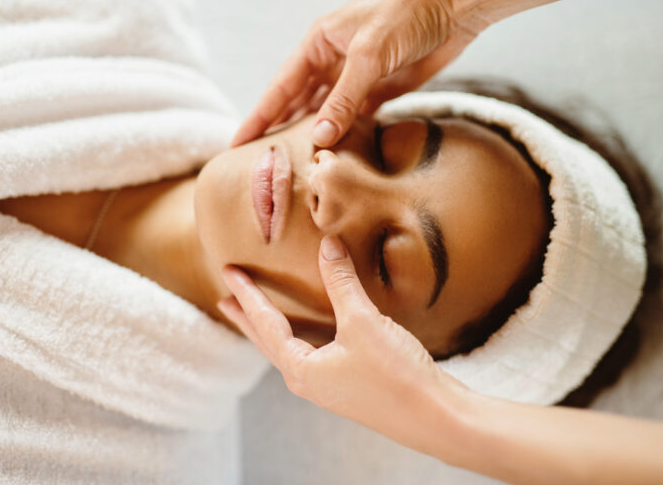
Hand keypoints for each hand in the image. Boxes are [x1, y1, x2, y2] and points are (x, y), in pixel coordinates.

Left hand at [218, 235, 467, 454]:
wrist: (436, 418)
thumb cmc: (396, 375)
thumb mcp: (363, 322)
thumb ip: (341, 281)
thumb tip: (328, 244)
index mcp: (301, 368)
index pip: (265, 324)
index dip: (248, 294)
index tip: (229, 272)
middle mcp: (308, 381)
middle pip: (268, 342)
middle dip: (247, 318)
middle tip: (226, 300)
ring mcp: (327, 387)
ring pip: (289, 350)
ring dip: (271, 329)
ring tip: (257, 314)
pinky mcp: (348, 387)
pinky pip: (312, 354)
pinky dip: (301, 335)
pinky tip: (310, 331)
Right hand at [230, 0, 483, 147]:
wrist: (454, 8)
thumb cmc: (407, 15)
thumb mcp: (369, 55)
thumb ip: (344, 99)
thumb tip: (318, 137)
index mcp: (318, 45)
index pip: (279, 88)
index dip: (258, 117)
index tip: (238, 143)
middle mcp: (331, 62)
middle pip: (296, 104)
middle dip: (278, 131)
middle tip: (258, 163)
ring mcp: (355, 78)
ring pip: (324, 114)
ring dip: (310, 137)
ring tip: (292, 166)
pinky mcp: (379, 91)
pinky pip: (353, 119)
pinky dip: (343, 137)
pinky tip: (332, 155)